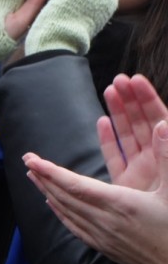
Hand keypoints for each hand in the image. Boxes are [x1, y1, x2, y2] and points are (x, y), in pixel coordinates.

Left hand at [24, 113, 167, 263]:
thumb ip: (167, 158)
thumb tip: (163, 125)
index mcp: (119, 204)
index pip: (74, 185)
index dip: (50, 171)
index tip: (32, 159)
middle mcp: (105, 221)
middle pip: (64, 196)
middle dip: (43, 177)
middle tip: (27, 160)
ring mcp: (103, 236)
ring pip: (66, 211)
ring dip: (47, 192)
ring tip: (34, 177)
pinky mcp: (105, 248)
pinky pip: (74, 227)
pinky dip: (60, 213)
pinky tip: (53, 205)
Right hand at [100, 74, 167, 190]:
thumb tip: (166, 123)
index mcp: (165, 156)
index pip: (157, 119)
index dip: (147, 98)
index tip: (136, 79)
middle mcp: (155, 161)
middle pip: (140, 124)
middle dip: (130, 100)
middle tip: (120, 80)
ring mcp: (142, 171)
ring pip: (127, 136)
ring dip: (118, 113)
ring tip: (110, 90)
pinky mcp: (128, 184)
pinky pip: (118, 157)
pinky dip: (110, 140)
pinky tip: (102, 122)